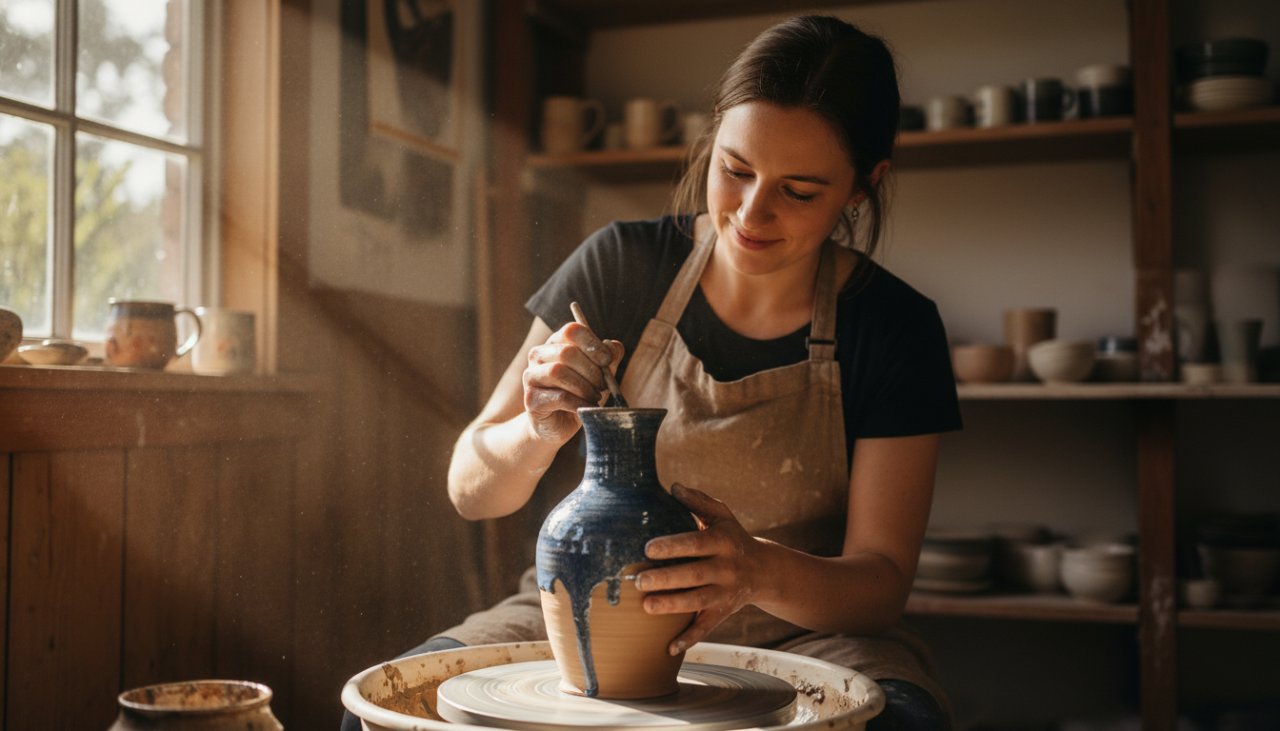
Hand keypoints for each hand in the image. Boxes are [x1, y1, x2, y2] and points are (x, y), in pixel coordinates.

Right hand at [522, 321, 622, 443]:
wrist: (558, 424)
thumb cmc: (579, 394)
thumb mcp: (598, 375)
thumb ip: (608, 360)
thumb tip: (614, 346)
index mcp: (556, 343)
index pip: (572, 330)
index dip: (592, 343)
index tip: (607, 360)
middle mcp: (538, 355)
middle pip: (566, 352)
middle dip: (591, 370)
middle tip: (603, 386)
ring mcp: (531, 376)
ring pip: (558, 372)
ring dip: (584, 387)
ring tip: (595, 397)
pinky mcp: (531, 399)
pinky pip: (559, 396)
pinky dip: (579, 403)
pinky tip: (586, 408)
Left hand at [636, 483, 762, 654]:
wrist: (764, 570)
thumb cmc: (732, 536)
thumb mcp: (721, 515)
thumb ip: (698, 501)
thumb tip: (674, 487)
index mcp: (722, 541)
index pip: (696, 543)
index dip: (673, 546)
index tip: (648, 548)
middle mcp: (726, 568)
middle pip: (695, 575)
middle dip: (667, 579)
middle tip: (639, 581)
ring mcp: (725, 592)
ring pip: (698, 601)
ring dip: (672, 606)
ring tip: (647, 606)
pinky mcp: (723, 612)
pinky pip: (706, 627)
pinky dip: (689, 639)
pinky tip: (669, 649)